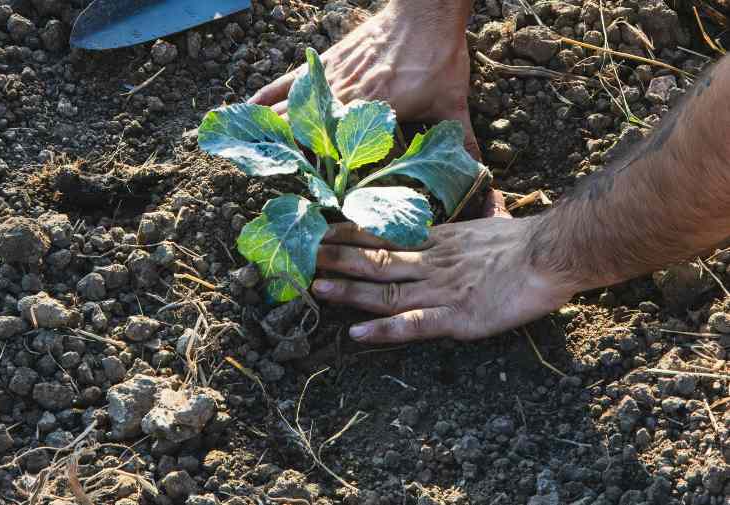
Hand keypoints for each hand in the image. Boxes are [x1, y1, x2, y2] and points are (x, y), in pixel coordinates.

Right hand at [249, 2, 480, 157]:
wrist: (425, 10)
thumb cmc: (438, 57)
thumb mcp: (453, 104)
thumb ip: (464, 143)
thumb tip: (485, 179)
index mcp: (370, 112)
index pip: (333, 148)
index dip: (314, 171)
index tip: (298, 191)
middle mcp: (343, 97)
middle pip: (300, 130)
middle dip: (280, 154)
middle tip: (256, 175)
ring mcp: (330, 78)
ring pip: (288, 106)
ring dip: (265, 128)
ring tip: (240, 147)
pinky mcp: (326, 62)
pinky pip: (289, 81)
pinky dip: (267, 95)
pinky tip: (249, 107)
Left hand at [310, 193, 576, 342]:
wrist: (550, 254)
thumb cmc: (521, 243)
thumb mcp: (480, 229)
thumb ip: (455, 236)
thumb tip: (442, 231)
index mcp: (437, 242)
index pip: (384, 236)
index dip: (349, 235)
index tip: (321, 231)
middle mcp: (430, 263)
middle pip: (375, 259)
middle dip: (336, 258)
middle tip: (300, 254)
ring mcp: (440, 290)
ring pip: (386, 290)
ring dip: (349, 290)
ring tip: (315, 287)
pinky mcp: (456, 318)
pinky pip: (413, 324)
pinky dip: (384, 330)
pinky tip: (357, 334)